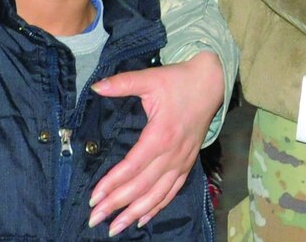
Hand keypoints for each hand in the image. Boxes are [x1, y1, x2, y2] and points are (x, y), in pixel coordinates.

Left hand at [87, 51, 226, 234]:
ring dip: (135, 213)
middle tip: (94, 218)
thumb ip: (122, 83)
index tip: (93, 197)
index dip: (112, 183)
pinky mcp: (187, 163)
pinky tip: (142, 219)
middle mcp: (172, 153)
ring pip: (157, 194)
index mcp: (161, 134)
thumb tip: (96, 86)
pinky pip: (172, 191)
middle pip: (141, 186)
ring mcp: (182, 161)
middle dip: (116, 204)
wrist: (211, 81)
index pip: (132, 167)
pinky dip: (157, 207)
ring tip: (115, 228)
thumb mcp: (150, 78)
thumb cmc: (179, 80)